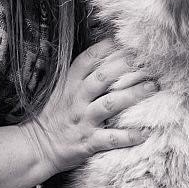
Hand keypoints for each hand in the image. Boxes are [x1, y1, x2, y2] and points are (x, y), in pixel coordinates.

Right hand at [22, 38, 156, 176]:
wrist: (36, 146)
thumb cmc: (54, 116)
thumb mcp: (61, 90)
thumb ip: (81, 75)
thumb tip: (106, 57)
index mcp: (69, 84)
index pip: (87, 60)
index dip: (106, 48)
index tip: (125, 40)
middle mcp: (76, 99)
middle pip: (102, 77)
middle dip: (125, 66)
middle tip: (147, 60)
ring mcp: (83, 120)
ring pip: (110, 104)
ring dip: (132, 95)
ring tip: (152, 87)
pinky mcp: (88, 142)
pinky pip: (111, 138)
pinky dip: (128, 136)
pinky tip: (144, 133)